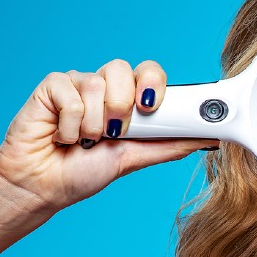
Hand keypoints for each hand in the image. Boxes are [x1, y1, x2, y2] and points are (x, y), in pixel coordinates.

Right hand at [0, 59, 217, 213]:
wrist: (45, 187)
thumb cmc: (85, 172)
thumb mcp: (135, 159)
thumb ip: (171, 145)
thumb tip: (211, 138)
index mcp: (127, 99)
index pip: (149, 72)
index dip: (153, 83)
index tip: (152, 107)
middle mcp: (103, 86)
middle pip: (122, 68)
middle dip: (122, 105)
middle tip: (114, 132)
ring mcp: (77, 84)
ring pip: (96, 84)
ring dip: (93, 124)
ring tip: (84, 140)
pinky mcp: (51, 87)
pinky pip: (70, 95)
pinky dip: (70, 125)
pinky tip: (62, 137)